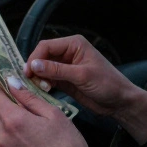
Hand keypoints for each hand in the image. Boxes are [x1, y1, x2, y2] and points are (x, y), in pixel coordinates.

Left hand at [0, 77, 90, 146]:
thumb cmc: (67, 145)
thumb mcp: (53, 113)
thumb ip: (29, 97)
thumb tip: (12, 83)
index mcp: (13, 121)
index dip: (0, 88)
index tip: (11, 88)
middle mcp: (2, 138)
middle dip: (11, 108)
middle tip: (32, 111)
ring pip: (1, 130)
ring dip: (13, 127)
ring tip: (36, 132)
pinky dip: (15, 143)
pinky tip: (33, 146)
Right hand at [25, 35, 146, 144]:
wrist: (119, 102)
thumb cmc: (107, 84)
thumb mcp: (82, 75)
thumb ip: (57, 70)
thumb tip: (33, 65)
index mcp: (74, 44)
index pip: (46, 46)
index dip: (34, 58)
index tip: (27, 72)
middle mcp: (68, 53)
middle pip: (42, 57)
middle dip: (35, 69)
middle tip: (31, 82)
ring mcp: (65, 67)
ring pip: (43, 69)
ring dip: (38, 78)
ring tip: (41, 88)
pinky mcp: (64, 80)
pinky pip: (48, 80)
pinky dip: (43, 85)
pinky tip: (43, 91)